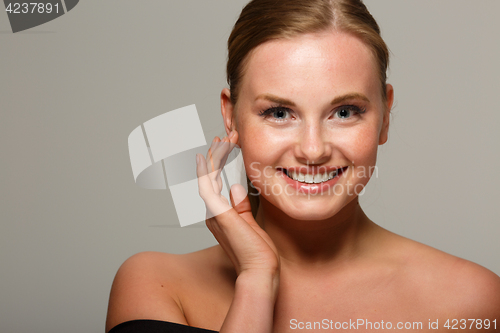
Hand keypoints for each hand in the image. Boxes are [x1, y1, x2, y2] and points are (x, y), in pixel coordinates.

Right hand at [196, 131, 279, 275]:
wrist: (260, 271)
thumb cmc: (258, 253)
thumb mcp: (250, 223)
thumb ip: (241, 206)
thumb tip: (236, 188)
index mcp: (220, 215)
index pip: (217, 182)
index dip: (220, 162)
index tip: (228, 146)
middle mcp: (213, 213)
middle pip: (211, 176)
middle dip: (218, 154)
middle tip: (227, 135)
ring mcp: (213, 214)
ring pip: (209, 177)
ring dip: (216, 156)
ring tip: (224, 138)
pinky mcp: (219, 214)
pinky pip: (208, 187)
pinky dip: (206, 170)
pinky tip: (208, 156)